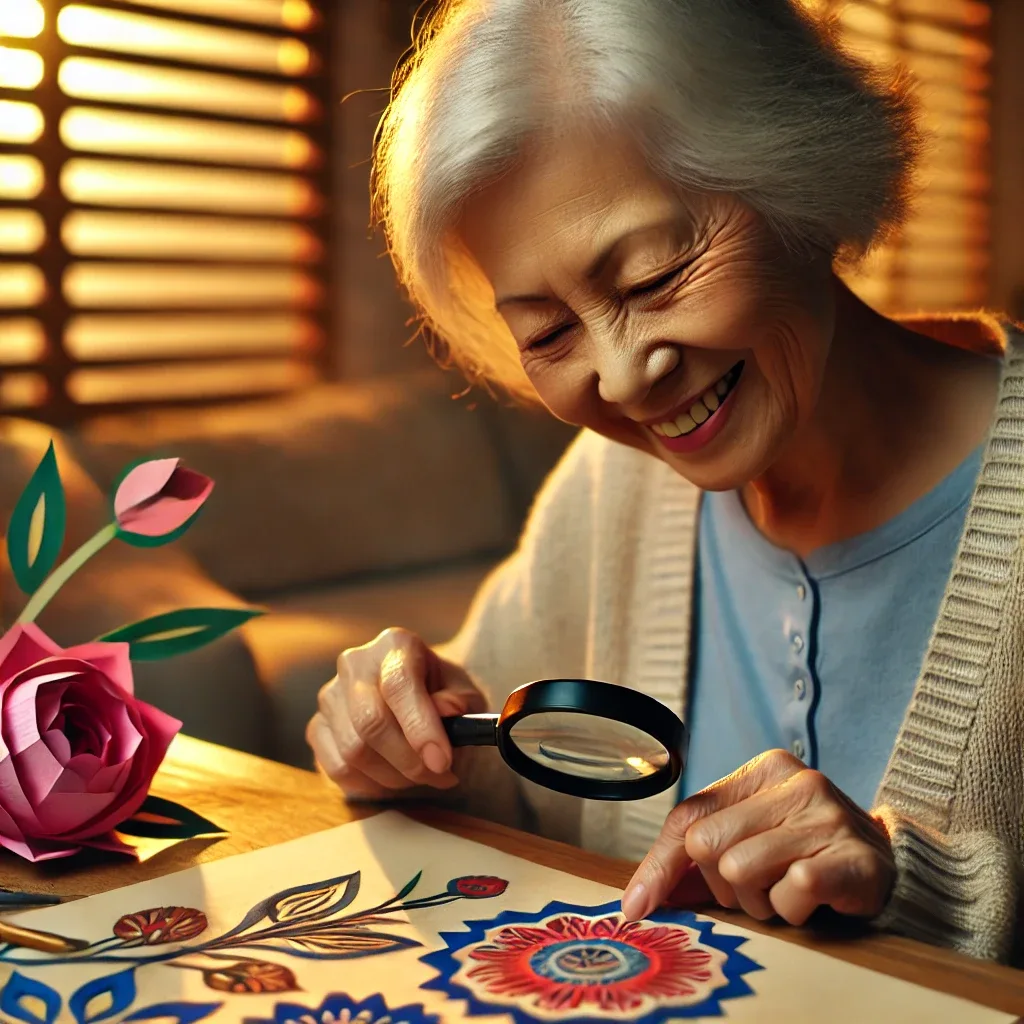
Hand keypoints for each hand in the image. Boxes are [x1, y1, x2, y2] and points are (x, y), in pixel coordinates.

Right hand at [307, 627, 485, 799]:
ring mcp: (330, 695)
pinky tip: (393, 779)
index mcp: (395, 644)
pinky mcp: (317, 727)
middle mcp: (355, 663)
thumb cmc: (442, 694)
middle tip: (439, 776)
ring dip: (393, 777)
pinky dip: (370, 784)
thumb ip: (459, 701)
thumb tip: (447, 711)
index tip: (442, 762)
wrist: (417, 697)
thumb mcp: (464, 693)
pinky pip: (337, 768)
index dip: (420, 727)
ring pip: (353, 750)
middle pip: (370, 721)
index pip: (399, 684)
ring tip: (421, 776)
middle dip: (408, 761)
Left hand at [622, 749, 894, 925]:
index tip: (637, 908)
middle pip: (709, 846)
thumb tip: (638, 899)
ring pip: (742, 871)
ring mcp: (827, 814)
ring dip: (759, 901)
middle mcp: (795, 782)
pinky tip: (812, 899)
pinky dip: (793, 910)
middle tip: (757, 888)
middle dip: (724, 885)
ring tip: (785, 891)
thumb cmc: (805, 851)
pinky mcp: (852, 856)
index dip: (659, 866)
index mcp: (762, 770)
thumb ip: (697, 859)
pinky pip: (791, 894)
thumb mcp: (750, 838)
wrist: (890, 863)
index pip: (688, 816)